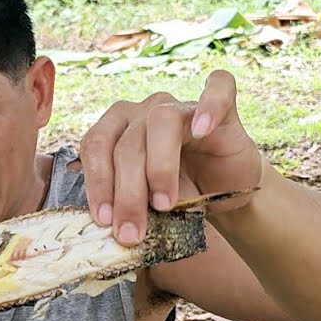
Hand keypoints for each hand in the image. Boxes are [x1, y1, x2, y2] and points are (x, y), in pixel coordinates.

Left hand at [79, 69, 262, 244]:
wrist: (225, 195)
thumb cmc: (179, 196)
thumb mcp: (145, 206)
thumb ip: (124, 206)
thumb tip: (106, 225)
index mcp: (117, 130)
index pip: (96, 145)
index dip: (97, 182)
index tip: (104, 219)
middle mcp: (144, 111)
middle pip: (126, 143)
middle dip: (126, 192)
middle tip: (132, 231)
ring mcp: (181, 106)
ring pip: (160, 120)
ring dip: (159, 167)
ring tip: (164, 205)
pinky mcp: (222, 108)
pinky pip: (217, 89)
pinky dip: (209, 107)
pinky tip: (202, 131)